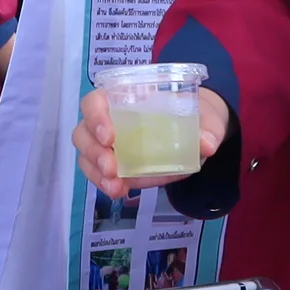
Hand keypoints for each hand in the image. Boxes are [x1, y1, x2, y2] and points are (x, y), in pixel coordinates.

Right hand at [73, 87, 227, 197]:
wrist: (196, 132)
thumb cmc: (191, 113)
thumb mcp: (204, 116)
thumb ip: (207, 126)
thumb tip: (207, 143)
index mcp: (123, 98)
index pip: (94, 102)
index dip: (96, 117)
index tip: (110, 136)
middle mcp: (107, 120)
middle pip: (83, 132)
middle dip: (94, 152)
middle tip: (112, 168)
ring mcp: (107, 145)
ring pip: (86, 156)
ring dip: (96, 172)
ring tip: (114, 186)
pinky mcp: (114, 166)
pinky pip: (99, 175)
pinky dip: (106, 184)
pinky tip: (118, 192)